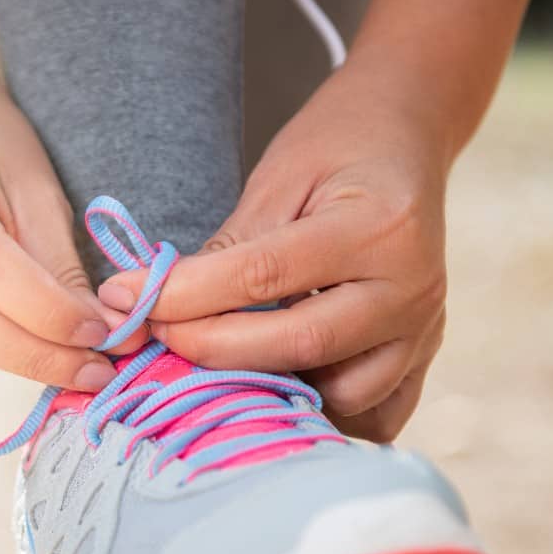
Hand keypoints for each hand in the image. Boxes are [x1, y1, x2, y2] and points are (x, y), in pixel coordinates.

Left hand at [99, 63, 449, 441]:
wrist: (406, 138)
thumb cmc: (337, 147)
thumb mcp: (278, 177)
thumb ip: (227, 248)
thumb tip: (154, 302)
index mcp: (379, 228)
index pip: (264, 277)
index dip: (187, 296)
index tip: (128, 299)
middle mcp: (412, 289)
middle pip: (300, 344)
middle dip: (211, 348)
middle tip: (157, 336)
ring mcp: (424, 331)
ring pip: (340, 395)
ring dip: (268, 389)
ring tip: (217, 360)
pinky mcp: (423, 357)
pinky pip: (376, 416)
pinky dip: (324, 413)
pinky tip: (283, 385)